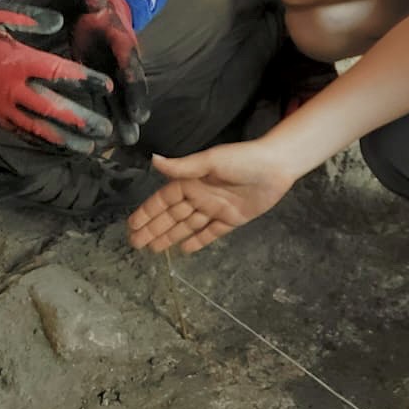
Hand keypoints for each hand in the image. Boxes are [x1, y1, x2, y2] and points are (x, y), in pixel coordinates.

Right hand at [0, 6, 112, 152]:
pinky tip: (56, 143)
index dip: (86, 81)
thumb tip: (58, 23)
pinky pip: (20, 129)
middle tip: (105, 131)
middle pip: (53, 109)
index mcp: (17, 61)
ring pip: (38, 127)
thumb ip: (29, 19)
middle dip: (81, 121)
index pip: (60, 73)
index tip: (107, 87)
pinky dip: (40, 137)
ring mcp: (0, 106)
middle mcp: (12, 88)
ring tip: (88, 148)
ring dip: (64, 138)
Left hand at [71, 0, 149, 146]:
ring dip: (121, 120)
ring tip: (125, 141)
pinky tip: (102, 134)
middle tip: (133, 137)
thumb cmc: (99, 6)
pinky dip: (104, 115)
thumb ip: (95, 0)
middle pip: (130, 92)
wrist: (104, 11)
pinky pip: (104, 100)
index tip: (141, 113)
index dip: (135, 91)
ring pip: (119, 100)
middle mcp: (124, 64)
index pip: (131, 70)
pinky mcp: (101, 79)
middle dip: (131, 114)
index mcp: (124, 46)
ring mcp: (114, 74)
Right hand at [125, 141, 298, 253]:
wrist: (276, 166)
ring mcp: (216, 208)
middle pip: (172, 216)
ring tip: (153, 249)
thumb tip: (153, 160)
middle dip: (153, 229)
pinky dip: (198, 240)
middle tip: (136, 243)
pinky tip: (184, 249)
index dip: (147, 212)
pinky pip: (211, 233)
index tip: (132, 226)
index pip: (164, 200)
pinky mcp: (232, 219)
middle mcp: (201, 196)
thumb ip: (182, 167)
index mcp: (192, 181)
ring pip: (188, 226)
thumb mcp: (210, 161)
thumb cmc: (242, 159)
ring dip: (170, 236)